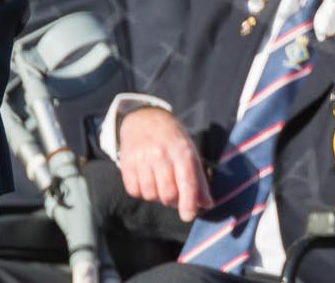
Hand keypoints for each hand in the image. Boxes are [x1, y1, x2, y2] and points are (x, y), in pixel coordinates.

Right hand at [116, 105, 210, 219]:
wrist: (144, 118)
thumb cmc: (172, 139)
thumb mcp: (190, 152)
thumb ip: (199, 179)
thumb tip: (207, 205)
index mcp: (182, 151)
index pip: (187, 182)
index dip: (188, 203)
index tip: (188, 216)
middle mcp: (161, 154)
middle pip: (168, 193)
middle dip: (172, 201)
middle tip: (173, 194)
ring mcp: (142, 158)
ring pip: (150, 195)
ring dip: (156, 196)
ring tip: (159, 183)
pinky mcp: (126, 163)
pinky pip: (134, 191)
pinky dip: (141, 192)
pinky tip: (146, 179)